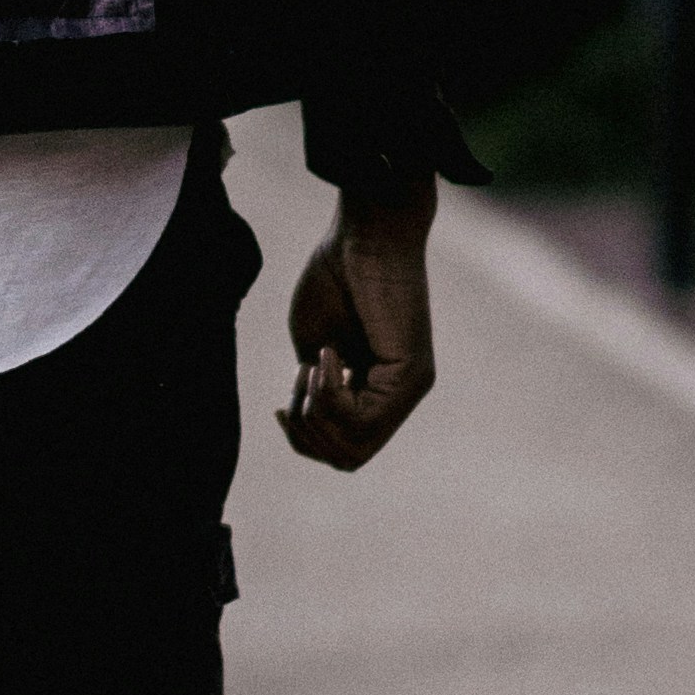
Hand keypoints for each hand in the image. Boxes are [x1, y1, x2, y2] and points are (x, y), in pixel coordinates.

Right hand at [281, 183, 436, 472]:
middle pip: (347, 459)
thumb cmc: (336, 278)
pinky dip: (330, 393)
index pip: (342, 449)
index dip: (303, 437)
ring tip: (314, 364)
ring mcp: (409, 388)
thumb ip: (317, 392)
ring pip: (353, 448)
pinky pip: (361, 420)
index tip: (283, 403)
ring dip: (316, 412)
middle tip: (299, 377)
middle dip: (306, 431)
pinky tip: (328, 354)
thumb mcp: (313, 349)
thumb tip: (312, 425)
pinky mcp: (411, 375)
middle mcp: (399, 396)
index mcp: (376, 391)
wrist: (363, 235)